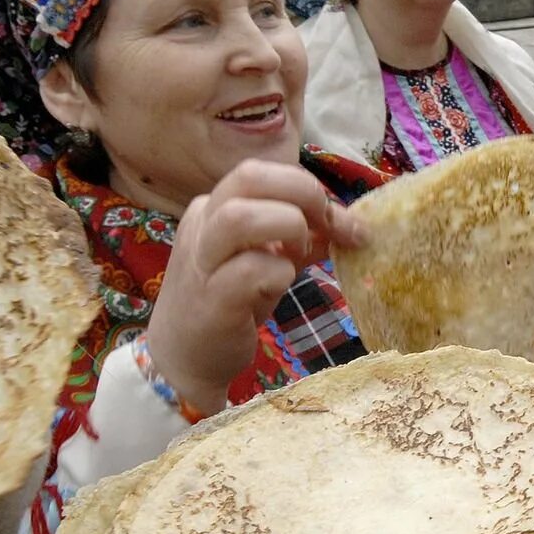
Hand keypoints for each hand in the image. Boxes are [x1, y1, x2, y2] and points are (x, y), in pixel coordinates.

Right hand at [145, 161, 363, 413]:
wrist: (183, 360)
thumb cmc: (228, 305)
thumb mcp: (267, 262)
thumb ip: (302, 240)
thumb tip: (350, 226)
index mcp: (213, 209)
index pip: (261, 174)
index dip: (306, 187)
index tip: (339, 221)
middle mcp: (201, 225)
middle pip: (249, 177)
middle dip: (303, 193)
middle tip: (329, 228)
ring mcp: (201, 261)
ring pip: (240, 216)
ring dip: (288, 228)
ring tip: (298, 255)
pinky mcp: (211, 299)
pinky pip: (251, 269)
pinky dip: (280, 273)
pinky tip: (278, 289)